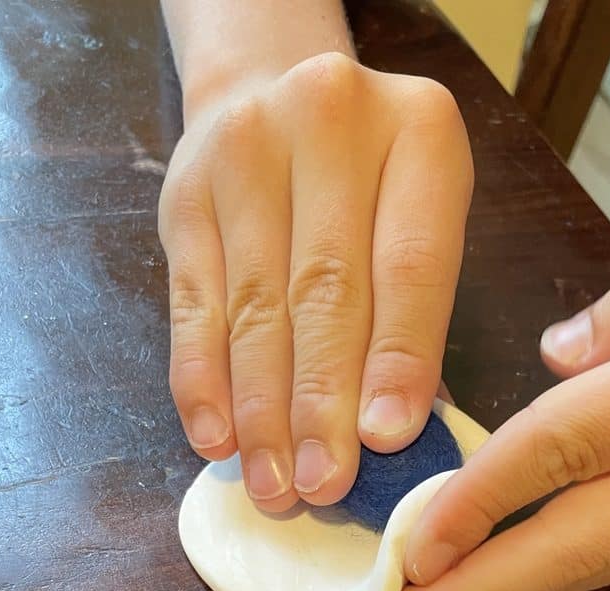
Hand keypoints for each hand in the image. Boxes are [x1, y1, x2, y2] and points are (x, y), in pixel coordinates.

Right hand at [158, 53, 472, 510]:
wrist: (276, 87)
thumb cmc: (375, 185)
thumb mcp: (424, 218)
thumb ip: (418, 315)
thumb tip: (393, 440)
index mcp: (420, 132)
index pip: (409, 264)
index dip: (397, 359)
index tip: (386, 440)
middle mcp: (329, 123)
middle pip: (324, 291)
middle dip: (322, 403)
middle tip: (324, 485)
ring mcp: (247, 151)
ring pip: (255, 307)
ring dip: (263, 412)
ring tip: (276, 484)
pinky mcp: (185, 194)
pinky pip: (193, 305)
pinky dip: (203, 381)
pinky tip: (217, 440)